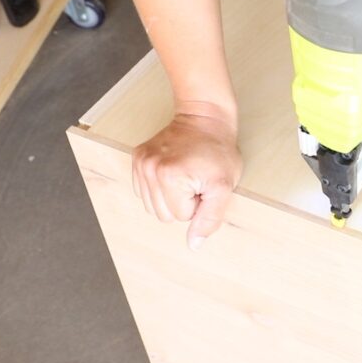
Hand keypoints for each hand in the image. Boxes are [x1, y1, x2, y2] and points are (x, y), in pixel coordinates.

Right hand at [132, 102, 241, 249]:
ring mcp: (141, 163)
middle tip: (196, 181)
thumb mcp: (224, 187)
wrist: (205, 117)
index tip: (204, 184)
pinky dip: (159, 187)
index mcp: (169, 178)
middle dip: (182, 203)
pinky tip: (174, 172)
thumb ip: (210, 218)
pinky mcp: (137, 157)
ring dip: (170, 197)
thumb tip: (193, 245)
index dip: (197, 204)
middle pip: (163, 214)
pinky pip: (144, 191)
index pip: (181, 217)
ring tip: (185, 176)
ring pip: (152, 205)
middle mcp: (149, 170)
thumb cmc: (218, 151)